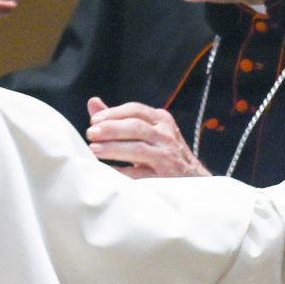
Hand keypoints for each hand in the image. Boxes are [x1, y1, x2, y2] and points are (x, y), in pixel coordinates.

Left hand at [85, 97, 211, 178]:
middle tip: (91, 133)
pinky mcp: (166, 177)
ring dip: (113, 149)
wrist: (193, 180)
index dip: (113, 113)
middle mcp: (166, 135)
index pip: (136, 110)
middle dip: (110, 129)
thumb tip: (93, 103)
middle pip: (136, 126)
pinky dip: (123, 171)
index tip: (94, 120)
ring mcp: (167, 156)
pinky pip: (140, 174)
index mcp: (161, 120)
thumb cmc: (164, 153)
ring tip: (94, 150)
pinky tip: (108, 171)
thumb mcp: (146, 131)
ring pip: (138, 149)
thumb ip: (119, 119)